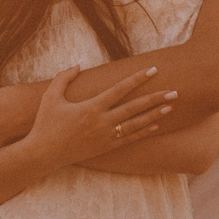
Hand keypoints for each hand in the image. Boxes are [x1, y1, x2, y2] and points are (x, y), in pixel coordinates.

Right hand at [23, 66, 177, 167]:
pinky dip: (144, 131)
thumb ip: (64, 78)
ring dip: (155, 115)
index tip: (153, 70)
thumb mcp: (50, 97)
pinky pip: (130, 139)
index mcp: (91, 107)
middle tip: (175, 91)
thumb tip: (78, 64)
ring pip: (136, 124)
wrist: (43, 154)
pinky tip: (156, 125)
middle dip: (156, 98)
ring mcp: (106, 137)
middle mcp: (102, 122)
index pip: (120, 89)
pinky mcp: (105, 147)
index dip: (137, 78)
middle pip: (135, 108)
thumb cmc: (45, 123)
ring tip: (171, 107)